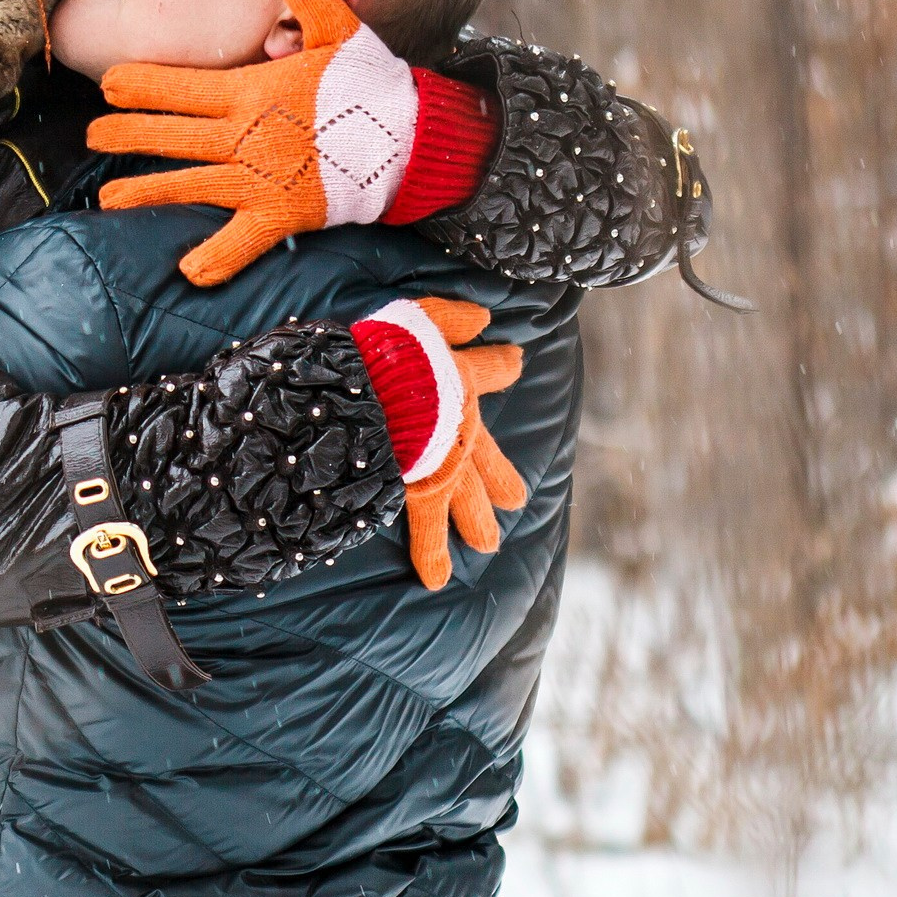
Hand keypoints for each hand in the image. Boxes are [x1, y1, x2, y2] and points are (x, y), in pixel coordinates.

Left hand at [88, 0, 423, 285]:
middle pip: (175, 136)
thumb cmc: (371, 85)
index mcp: (252, 93)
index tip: (109, 84)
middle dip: (130, 134)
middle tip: (93, 135)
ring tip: (109, 198)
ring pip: (190, 186)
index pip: (184, 86)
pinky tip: (188, 271)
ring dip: (148, 191)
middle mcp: (246, 138)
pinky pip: (241, 241)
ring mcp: (259, 180)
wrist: (410, 140)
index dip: (143, 85)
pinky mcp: (281, 215)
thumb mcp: (341, 31)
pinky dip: (216, 258)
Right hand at [349, 296, 527, 588]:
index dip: (499, 365)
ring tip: (488, 544)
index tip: (512, 361)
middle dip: (499, 478)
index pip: (490, 371)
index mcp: (461, 382)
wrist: (382, 390)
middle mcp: (461, 429)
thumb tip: (486, 315)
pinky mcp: (422, 490)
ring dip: (475, 521)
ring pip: (464, 499)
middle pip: (485, 459)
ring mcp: (444, 464)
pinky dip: (429, 555)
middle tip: (515, 501)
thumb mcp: (427, 317)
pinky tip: (435, 581)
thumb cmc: (398, 349)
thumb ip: (454, 317)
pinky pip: (426, 529)